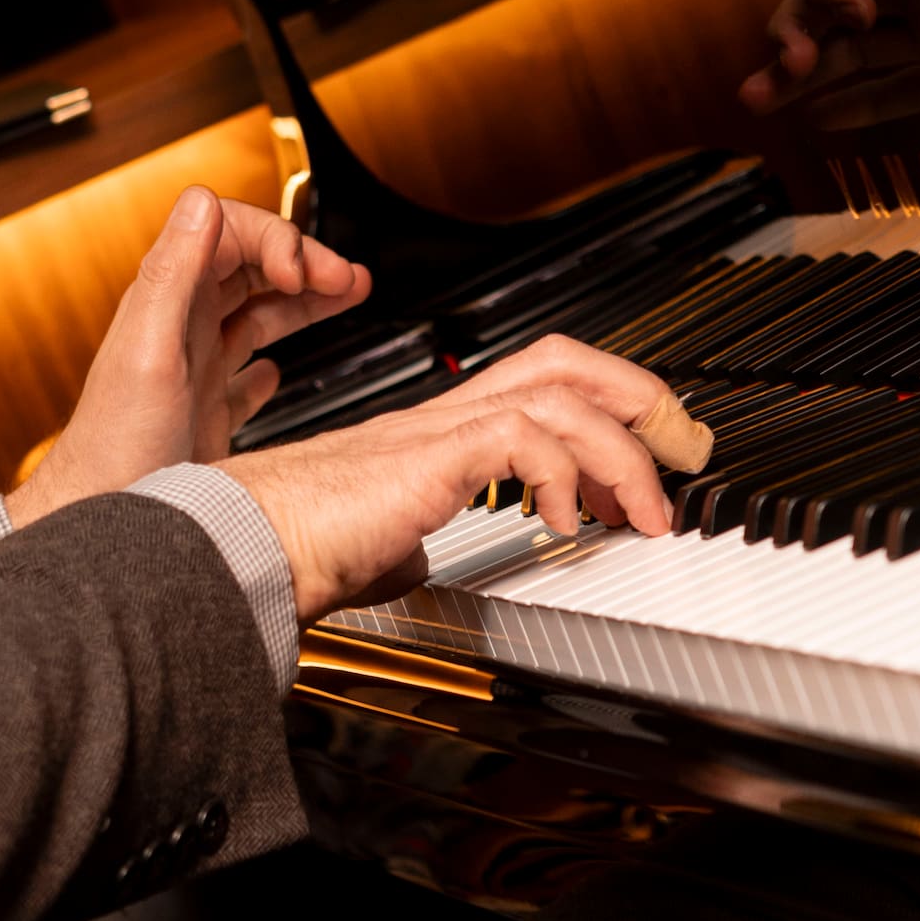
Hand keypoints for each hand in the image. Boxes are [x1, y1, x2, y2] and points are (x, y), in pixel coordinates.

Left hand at [7, 187, 371, 525]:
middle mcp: (182, 328)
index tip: (303, 274)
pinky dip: (271, 366)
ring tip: (348, 297)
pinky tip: (280, 372)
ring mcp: (196, 369)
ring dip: (303, 302)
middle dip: (304, 264)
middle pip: (250, 269)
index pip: (229, 234)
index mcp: (168, 302)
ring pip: (257, 314)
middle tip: (348, 280)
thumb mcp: (148, 351)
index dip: (275, 241)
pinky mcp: (206, 412)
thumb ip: (172, 273)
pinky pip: (246, 376)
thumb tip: (202, 202)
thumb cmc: (116, 448)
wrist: (101, 514)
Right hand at [219, 336, 682, 620]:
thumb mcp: (375, 552)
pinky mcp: (429, 453)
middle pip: (561, 359)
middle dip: (639, 397)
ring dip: (624, 449)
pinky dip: (565, 473)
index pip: (534, 386)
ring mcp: (434, 429)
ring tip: (648, 510)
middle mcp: (438, 418)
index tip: (643, 465)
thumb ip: (408, 544)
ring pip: (560, 389)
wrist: (236, 552)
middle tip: (684, 448)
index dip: (602, 410)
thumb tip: (420, 561)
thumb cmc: (284, 551)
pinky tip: (565, 521)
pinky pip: (526, 433)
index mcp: (430, 437)